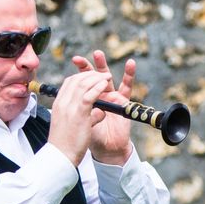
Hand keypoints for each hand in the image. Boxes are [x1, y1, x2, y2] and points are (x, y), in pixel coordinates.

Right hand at [47, 70, 110, 166]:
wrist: (60, 156)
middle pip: (76, 80)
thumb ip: (84, 115)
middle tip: (103, 75)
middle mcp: (62, 103)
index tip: (93, 78)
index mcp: (58, 105)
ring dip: (97, 78)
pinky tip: (105, 85)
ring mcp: (69, 107)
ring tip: (107, 77)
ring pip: (83, 84)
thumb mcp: (71, 125)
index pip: (69, 83)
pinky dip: (98, 87)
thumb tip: (98, 111)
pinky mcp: (79, 114)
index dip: (82, 76)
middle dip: (91, 74)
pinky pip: (89, 95)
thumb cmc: (66, 144)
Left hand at [72, 50, 133, 164]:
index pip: (79, 82)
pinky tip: (130, 64)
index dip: (77, 72)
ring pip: (106, 78)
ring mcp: (110, 97)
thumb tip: (74, 95)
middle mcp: (96, 96)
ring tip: (98, 54)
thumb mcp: (79, 120)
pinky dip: (129, 75)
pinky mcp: (122, 102)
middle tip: (79, 58)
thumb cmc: (90, 136)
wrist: (105, 149)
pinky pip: (127, 87)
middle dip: (86, 66)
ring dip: (102, 65)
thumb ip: (78, 107)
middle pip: (91, 77)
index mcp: (84, 99)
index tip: (74, 60)